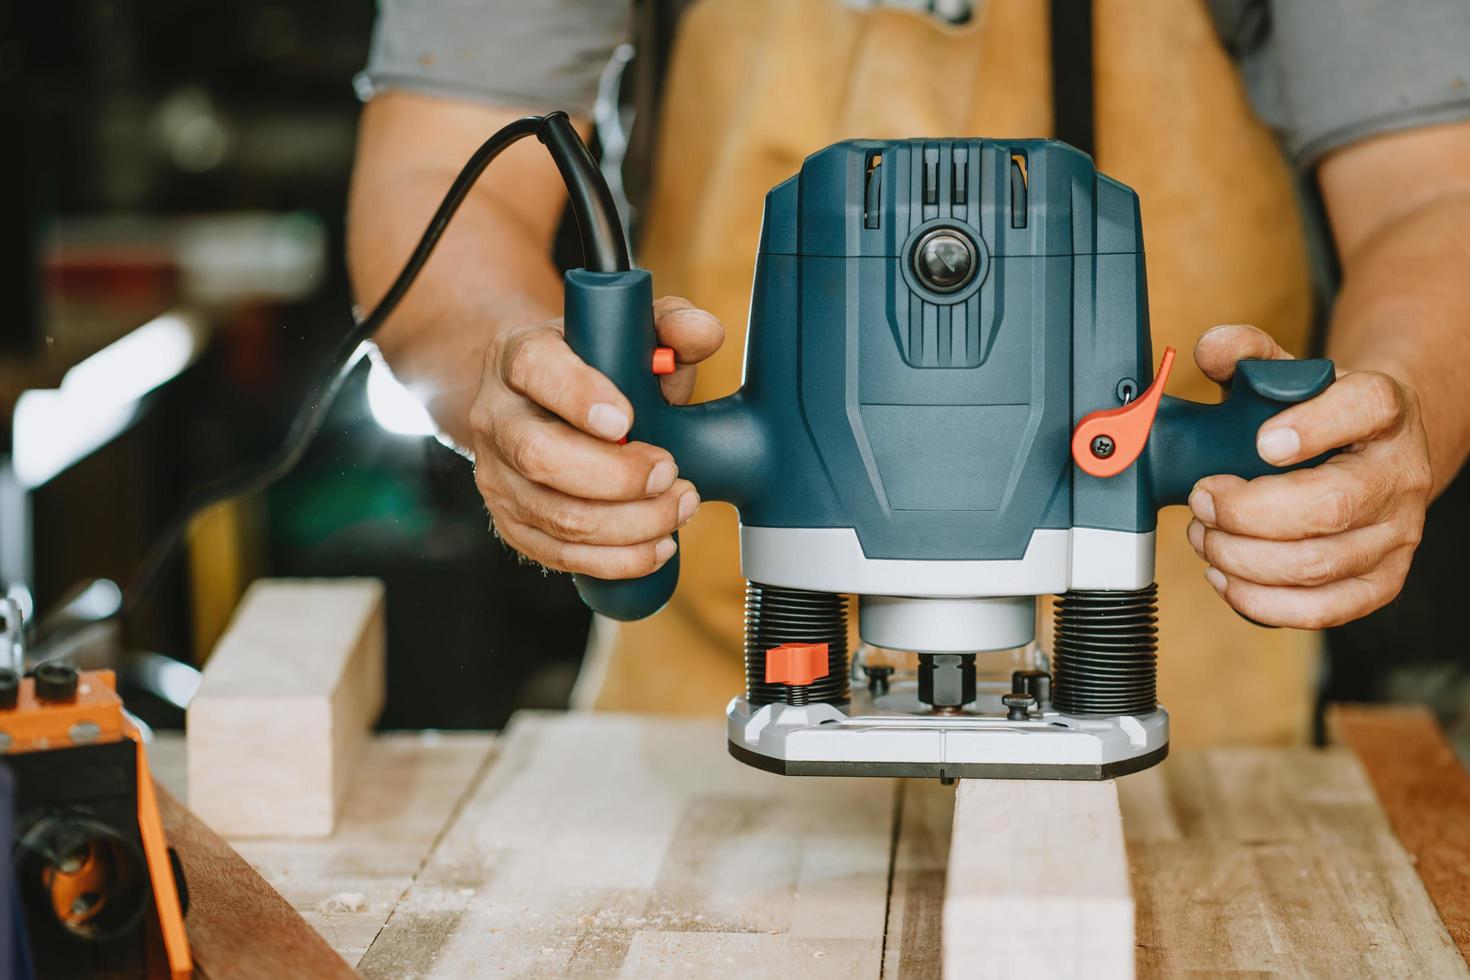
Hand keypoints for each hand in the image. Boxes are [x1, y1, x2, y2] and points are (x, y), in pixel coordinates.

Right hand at [469, 296, 723, 576]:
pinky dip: (617, 559)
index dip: (580, 396)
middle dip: (617, 477)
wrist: (537, 400)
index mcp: (520, 356)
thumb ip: (672, 325)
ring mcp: (497, 475)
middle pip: (540, 456)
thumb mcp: (630, 332)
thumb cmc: (594, 365)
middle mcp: (497, 416)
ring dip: (630, 524)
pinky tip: (659, 545)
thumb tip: (705, 333)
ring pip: (556, 516)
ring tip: (680, 507)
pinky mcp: (511, 522)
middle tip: (670, 473)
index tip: (627, 419)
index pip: (536, 369)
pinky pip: (560, 555)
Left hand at [1184, 324, 1431, 628]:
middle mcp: (1399, 473)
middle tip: (1202, 500)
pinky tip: (1226, 577)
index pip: (1364, 408)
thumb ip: (1246, 352)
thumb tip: (1211, 348)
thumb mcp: (1287, 369)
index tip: (1261, 442)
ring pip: (1318, 565)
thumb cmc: (1320, 411)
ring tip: (1205, 537)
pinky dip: (1263, 603)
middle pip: (1328, 506)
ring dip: (1242, 558)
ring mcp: (1397, 533)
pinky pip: (1326, 610)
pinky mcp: (1382, 581)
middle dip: (1246, 512)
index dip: (1312, 426)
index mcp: (1382, 408)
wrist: (1377, 448)